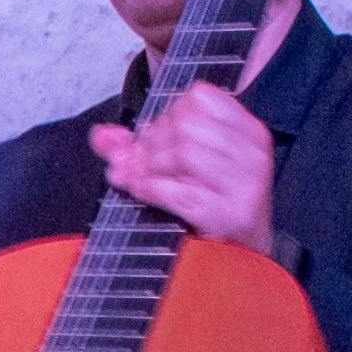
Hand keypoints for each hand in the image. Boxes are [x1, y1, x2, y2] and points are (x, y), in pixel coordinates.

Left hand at [91, 85, 273, 254]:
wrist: (242, 254)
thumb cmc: (213, 203)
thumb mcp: (185, 167)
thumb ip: (139, 147)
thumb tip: (100, 136)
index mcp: (247, 130)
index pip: (200, 97)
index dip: (166, 114)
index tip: (154, 138)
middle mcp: (251, 152)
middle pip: (187, 125)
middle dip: (151, 144)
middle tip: (138, 162)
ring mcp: (245, 183)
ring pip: (185, 153)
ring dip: (149, 166)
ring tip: (137, 177)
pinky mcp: (230, 214)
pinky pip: (181, 192)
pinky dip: (152, 189)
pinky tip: (140, 191)